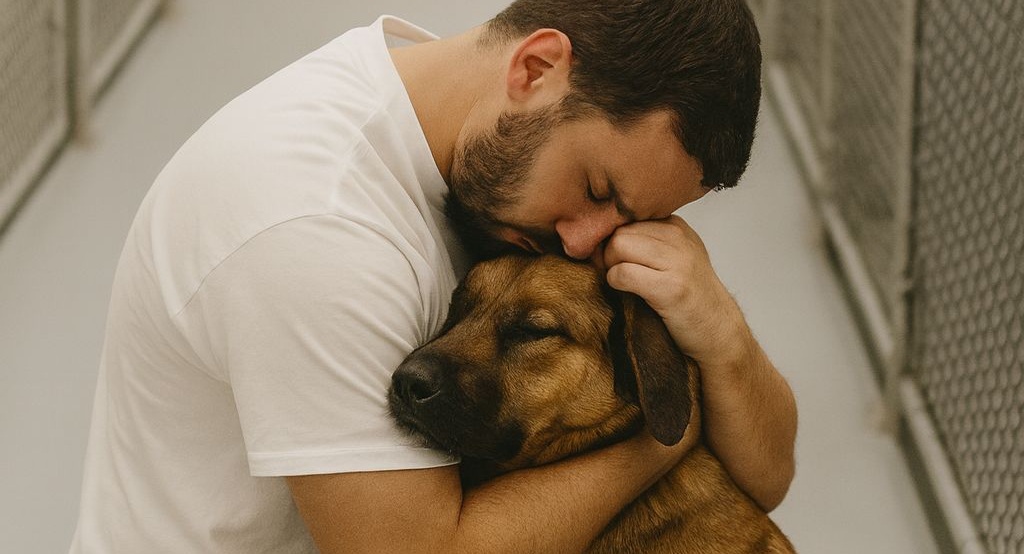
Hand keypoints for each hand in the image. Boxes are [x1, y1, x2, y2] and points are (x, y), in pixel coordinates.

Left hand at [594, 216, 746, 366]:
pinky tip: (628, 292)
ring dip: (610, 267)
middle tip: (613, 272)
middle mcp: (678, 238)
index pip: (627, 217)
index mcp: (676, 226)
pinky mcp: (670, 287)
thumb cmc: (689, 297)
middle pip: (619, 230)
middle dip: (608, 253)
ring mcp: (677, 261)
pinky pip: (622, 273)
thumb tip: (598, 237)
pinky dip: (615, 283)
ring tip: (623, 283)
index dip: (612, 238)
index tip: (613, 258)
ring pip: (618, 246)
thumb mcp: (674, 257)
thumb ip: (646, 242)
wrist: (718, 329)